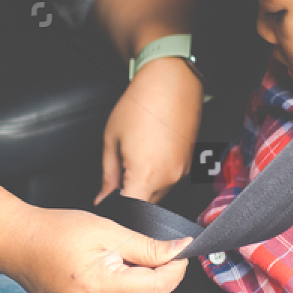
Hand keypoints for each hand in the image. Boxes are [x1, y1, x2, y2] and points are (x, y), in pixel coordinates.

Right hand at [9, 206, 188, 292]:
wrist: (20, 244)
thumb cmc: (58, 232)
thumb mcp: (109, 231)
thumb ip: (149, 247)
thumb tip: (182, 250)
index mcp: (99, 287)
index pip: (157, 288)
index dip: (174, 270)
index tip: (178, 254)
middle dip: (151, 276)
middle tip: (131, 253)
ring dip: (133, 289)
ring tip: (108, 266)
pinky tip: (99, 283)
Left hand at [97, 56, 201, 203]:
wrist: (170, 82)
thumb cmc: (141, 104)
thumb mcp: (112, 140)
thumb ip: (107, 177)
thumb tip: (103, 200)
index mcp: (145, 173)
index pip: (130, 210)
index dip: (116, 209)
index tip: (108, 200)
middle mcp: (168, 177)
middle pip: (145, 205)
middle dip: (130, 196)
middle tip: (120, 172)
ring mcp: (181, 172)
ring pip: (158, 195)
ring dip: (145, 186)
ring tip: (137, 156)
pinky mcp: (188, 165)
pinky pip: (169, 181)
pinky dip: (158, 176)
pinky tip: (151, 153)